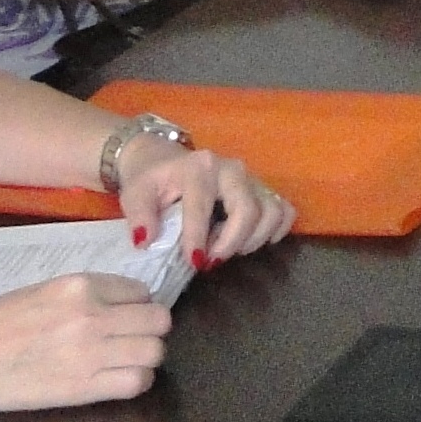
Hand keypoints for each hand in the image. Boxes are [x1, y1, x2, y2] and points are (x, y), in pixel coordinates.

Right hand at [0, 272, 172, 412]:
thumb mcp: (44, 291)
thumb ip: (86, 295)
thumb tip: (124, 303)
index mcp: (80, 285)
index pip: (141, 292)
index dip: (136, 306)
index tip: (123, 317)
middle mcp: (92, 315)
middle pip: (158, 321)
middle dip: (149, 331)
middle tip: (129, 340)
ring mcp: (91, 352)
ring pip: (155, 352)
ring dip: (145, 358)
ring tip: (124, 361)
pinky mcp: (84, 388)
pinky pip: (138, 383)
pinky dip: (135, 382)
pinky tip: (116, 380)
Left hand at [113, 138, 296, 270]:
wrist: (164, 159)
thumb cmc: (151, 179)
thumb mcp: (136, 193)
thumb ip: (139, 215)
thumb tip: (146, 241)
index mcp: (200, 168)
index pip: (204, 206)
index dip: (199, 238)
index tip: (195, 262)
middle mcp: (232, 169)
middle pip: (248, 210)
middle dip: (231, 243)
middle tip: (211, 262)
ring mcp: (252, 178)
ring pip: (271, 212)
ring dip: (253, 240)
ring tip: (228, 250)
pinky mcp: (263, 188)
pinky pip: (284, 210)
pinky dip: (276, 230)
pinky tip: (255, 241)